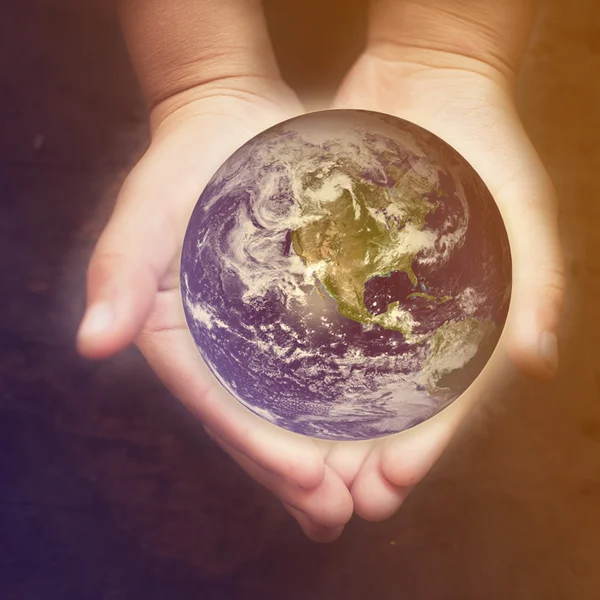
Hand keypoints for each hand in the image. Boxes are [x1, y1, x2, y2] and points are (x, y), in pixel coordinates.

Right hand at [76, 0, 353, 541]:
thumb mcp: (144, 208)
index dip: (259, 450)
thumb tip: (93, 343)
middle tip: (341, 514)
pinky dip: (342, 399)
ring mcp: (259, 329)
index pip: (217, 407)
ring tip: (365, 494)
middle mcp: (220, 344)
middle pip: (255, 421)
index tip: (308, 484)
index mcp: (179, 335)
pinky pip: (318, 361)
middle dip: (295, 474)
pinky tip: (377, 425)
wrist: (230, 120)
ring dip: (324, 452)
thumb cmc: (180, 163)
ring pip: (290, 405)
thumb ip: (118, 270)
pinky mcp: (295, 307)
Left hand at [314, 36, 564, 519]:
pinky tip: (275, 384)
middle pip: (389, 401)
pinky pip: (317, 319)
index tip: (389, 486)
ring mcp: (373, 294)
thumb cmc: (488, 151)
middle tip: (334, 494)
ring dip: (326, 417)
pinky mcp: (336, 265)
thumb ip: (536, 289)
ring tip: (300, 461)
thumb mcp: (524, 218)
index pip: (445, 404)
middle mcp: (415, 318)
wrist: (428, 84)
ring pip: (348, 370)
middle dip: (365, 451)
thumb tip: (536, 362)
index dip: (421, 448)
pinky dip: (301, 354)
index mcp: (468, 324)